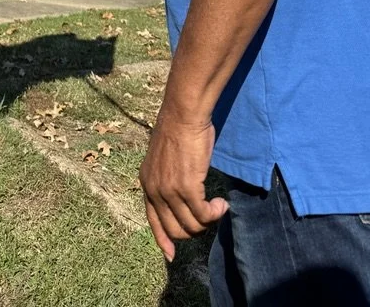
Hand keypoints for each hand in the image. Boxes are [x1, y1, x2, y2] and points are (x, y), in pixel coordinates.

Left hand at [139, 116, 228, 258]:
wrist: (183, 114)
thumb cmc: (178, 129)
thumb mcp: (164, 157)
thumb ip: (167, 177)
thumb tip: (179, 195)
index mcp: (147, 183)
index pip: (153, 221)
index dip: (163, 240)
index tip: (172, 255)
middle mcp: (155, 190)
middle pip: (176, 229)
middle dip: (195, 229)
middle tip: (208, 217)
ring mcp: (170, 191)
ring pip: (193, 225)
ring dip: (209, 221)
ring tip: (218, 208)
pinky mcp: (187, 188)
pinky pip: (204, 215)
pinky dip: (216, 213)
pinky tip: (222, 204)